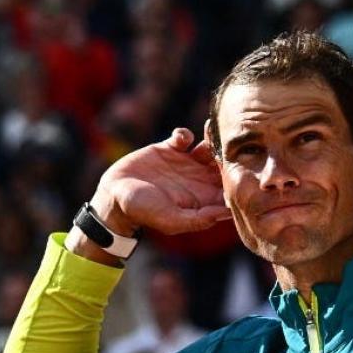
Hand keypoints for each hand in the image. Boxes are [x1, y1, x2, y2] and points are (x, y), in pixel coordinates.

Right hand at [84, 127, 230, 239]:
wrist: (115, 196)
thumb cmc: (143, 213)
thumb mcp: (171, 220)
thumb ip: (199, 219)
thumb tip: (227, 213)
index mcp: (204, 199)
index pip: (230, 188)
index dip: (237, 177)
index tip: (238, 168)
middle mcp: (198, 181)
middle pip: (223, 164)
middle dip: (228, 154)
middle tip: (226, 145)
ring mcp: (185, 163)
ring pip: (209, 147)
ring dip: (212, 139)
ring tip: (209, 133)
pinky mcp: (169, 149)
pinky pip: (185, 136)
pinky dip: (186, 134)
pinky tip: (180, 139)